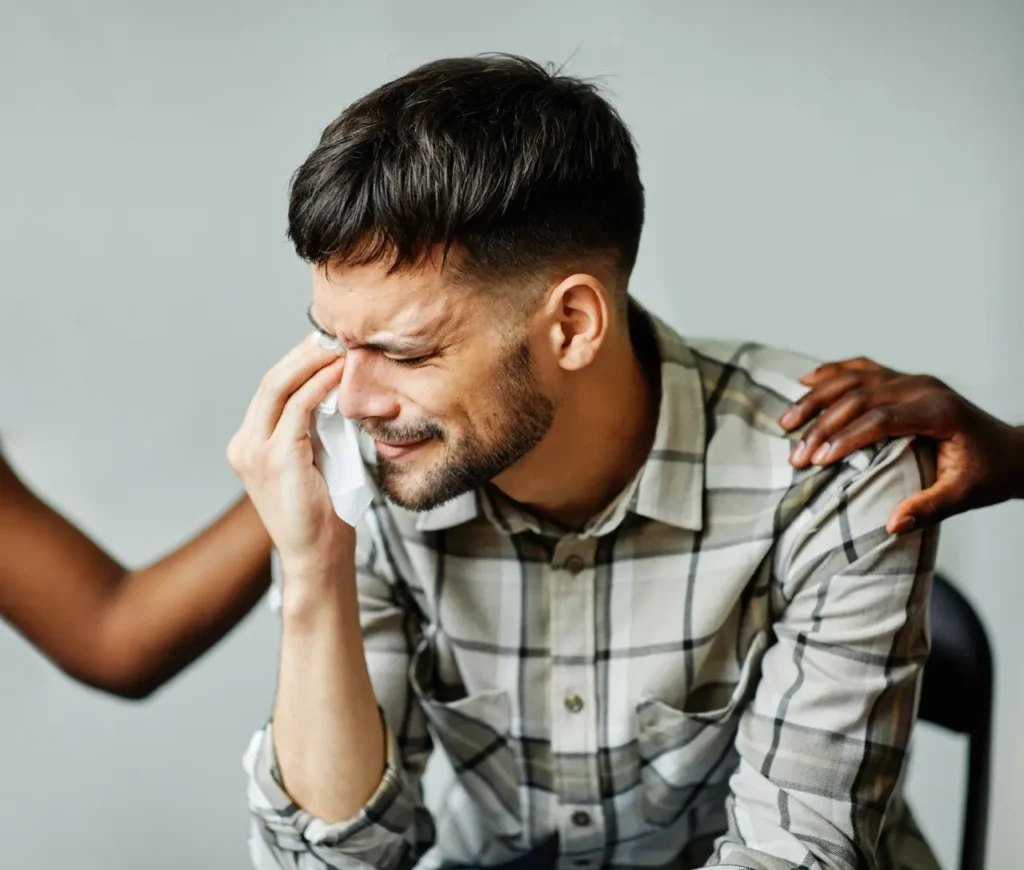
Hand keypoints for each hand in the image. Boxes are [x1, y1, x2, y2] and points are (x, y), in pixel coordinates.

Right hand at [228, 334, 349, 573]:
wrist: (317, 556)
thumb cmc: (323, 513)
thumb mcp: (314, 460)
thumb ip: (313, 429)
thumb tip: (333, 391)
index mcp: (248, 445)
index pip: (270, 390)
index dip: (297, 362)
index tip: (325, 344)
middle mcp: (243, 445)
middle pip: (271, 382)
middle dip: (304, 353)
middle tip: (334, 334)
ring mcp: (254, 452)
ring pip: (280, 388)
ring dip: (312, 363)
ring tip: (340, 346)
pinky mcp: (276, 458)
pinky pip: (300, 408)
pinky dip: (321, 385)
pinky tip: (340, 373)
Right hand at [779, 357, 1023, 533]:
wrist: (1011, 449)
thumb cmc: (987, 474)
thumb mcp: (964, 496)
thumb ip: (928, 508)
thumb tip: (891, 526)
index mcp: (938, 411)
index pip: (880, 419)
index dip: (845, 438)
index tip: (817, 461)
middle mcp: (922, 387)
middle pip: (859, 398)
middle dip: (821, 426)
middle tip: (795, 456)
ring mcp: (912, 379)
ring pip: (854, 379)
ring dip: (816, 399)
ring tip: (786, 423)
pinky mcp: (904, 379)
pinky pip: (862, 369)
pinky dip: (832, 374)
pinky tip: (806, 381)